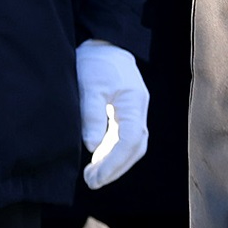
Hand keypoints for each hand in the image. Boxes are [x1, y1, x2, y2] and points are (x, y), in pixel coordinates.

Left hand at [73, 41, 148, 188]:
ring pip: (132, 145)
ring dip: (114, 163)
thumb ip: (91, 114)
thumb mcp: (89, 85)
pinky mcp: (125, 113)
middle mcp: (138, 110)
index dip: (114, 161)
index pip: (130, 139)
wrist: (102, 45)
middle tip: (92, 182)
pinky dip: (113, 153)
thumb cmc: (95, 63)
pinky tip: (98, 160)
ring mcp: (134, 112)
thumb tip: (92, 146)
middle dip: (116, 167)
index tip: (95, 176)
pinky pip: (124, 139)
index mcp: (134, 103)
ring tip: (92, 176)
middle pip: (136, 147)